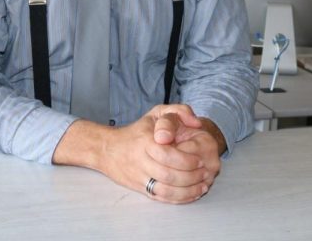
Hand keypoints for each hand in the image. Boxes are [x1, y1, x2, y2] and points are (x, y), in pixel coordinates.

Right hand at [52, 105, 209, 203]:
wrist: (107, 149)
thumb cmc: (137, 130)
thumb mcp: (157, 112)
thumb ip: (179, 111)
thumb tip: (196, 122)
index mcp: (146, 142)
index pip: (168, 156)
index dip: (187, 161)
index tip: (200, 160)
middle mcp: (141, 161)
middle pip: (169, 175)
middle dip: (191, 177)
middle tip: (204, 173)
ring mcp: (140, 176)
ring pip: (166, 190)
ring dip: (187, 191)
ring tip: (202, 186)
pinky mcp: (140, 188)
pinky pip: (161, 198)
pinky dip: (179, 199)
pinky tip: (191, 194)